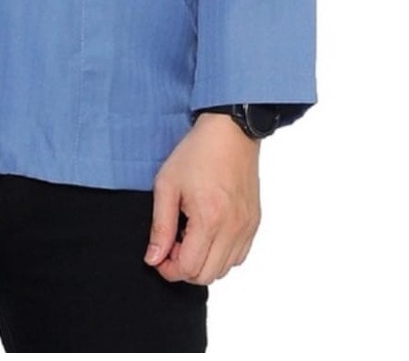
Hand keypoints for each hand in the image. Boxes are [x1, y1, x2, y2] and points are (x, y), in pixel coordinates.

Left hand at [143, 112, 260, 284]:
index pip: (189, 268)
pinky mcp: (254, 223)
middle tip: (172, 243)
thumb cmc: (197, 153)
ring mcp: (247, 227)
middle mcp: (233, 228)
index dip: (168, 268)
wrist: (230, 133)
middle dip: (184, 267)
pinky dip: (221, 254)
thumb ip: (160, 227)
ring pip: (225, 269)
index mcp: (209, 219)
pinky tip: (207, 232)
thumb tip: (153, 258)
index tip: (158, 254)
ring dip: (203, 261)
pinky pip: (239, 255)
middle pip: (207, 275)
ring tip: (189, 234)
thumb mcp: (167, 185)